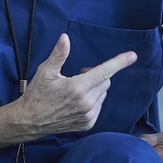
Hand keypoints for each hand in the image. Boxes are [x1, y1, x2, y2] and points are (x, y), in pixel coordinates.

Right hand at [18, 33, 136, 136]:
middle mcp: (86, 102)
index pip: (105, 72)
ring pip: (103, 94)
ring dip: (95, 88)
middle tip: (79, 75)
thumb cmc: (37, 94)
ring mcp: (88, 115)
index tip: (133, 56)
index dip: (119, 62)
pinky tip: (77, 101)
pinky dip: (93, 100)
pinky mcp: (87, 124)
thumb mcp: (46, 71)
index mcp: (78, 87)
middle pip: (105, 81)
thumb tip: (65, 38)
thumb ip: (59, 54)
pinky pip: (99, 106)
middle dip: (97, 75)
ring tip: (76, 89)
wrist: (29, 121)